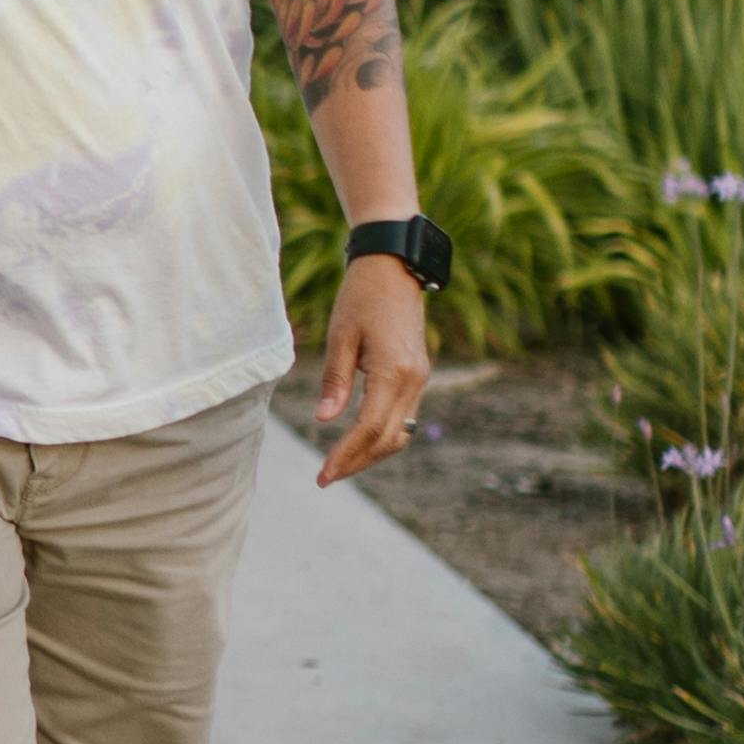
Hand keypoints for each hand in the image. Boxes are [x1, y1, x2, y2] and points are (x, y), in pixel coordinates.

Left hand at [311, 257, 431, 484]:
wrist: (395, 267)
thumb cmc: (361, 296)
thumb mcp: (341, 336)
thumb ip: (334, 380)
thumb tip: (323, 420)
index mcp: (394, 372)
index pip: (369, 428)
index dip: (346, 455)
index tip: (324, 474)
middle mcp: (414, 381)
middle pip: (389, 439)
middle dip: (358, 462)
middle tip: (326, 477)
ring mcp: (420, 379)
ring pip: (401, 433)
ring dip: (372, 453)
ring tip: (340, 464)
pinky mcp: (418, 374)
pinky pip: (404, 417)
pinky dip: (382, 435)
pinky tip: (359, 441)